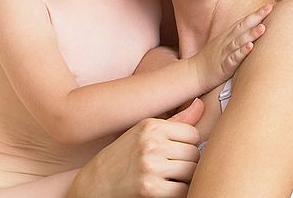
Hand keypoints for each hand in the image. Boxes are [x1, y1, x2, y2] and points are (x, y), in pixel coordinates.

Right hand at [68, 98, 204, 197]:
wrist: (92, 185)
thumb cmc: (120, 158)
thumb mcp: (143, 133)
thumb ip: (176, 121)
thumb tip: (200, 103)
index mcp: (150, 126)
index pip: (193, 134)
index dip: (188, 146)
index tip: (176, 153)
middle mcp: (151, 143)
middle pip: (194, 153)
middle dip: (187, 163)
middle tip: (171, 168)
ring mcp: (151, 166)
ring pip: (192, 171)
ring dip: (184, 178)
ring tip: (169, 178)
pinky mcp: (151, 190)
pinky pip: (183, 190)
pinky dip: (179, 192)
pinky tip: (165, 189)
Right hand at [191, 3, 272, 90]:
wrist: (194, 73)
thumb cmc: (212, 59)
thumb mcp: (224, 44)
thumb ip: (237, 37)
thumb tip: (253, 31)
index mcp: (228, 35)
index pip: (243, 22)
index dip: (256, 14)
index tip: (269, 6)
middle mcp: (227, 41)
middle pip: (242, 27)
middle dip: (256, 17)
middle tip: (268, 8)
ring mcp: (225, 52)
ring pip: (239, 41)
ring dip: (251, 34)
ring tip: (263, 28)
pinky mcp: (224, 65)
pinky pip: (233, 58)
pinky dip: (241, 52)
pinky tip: (250, 47)